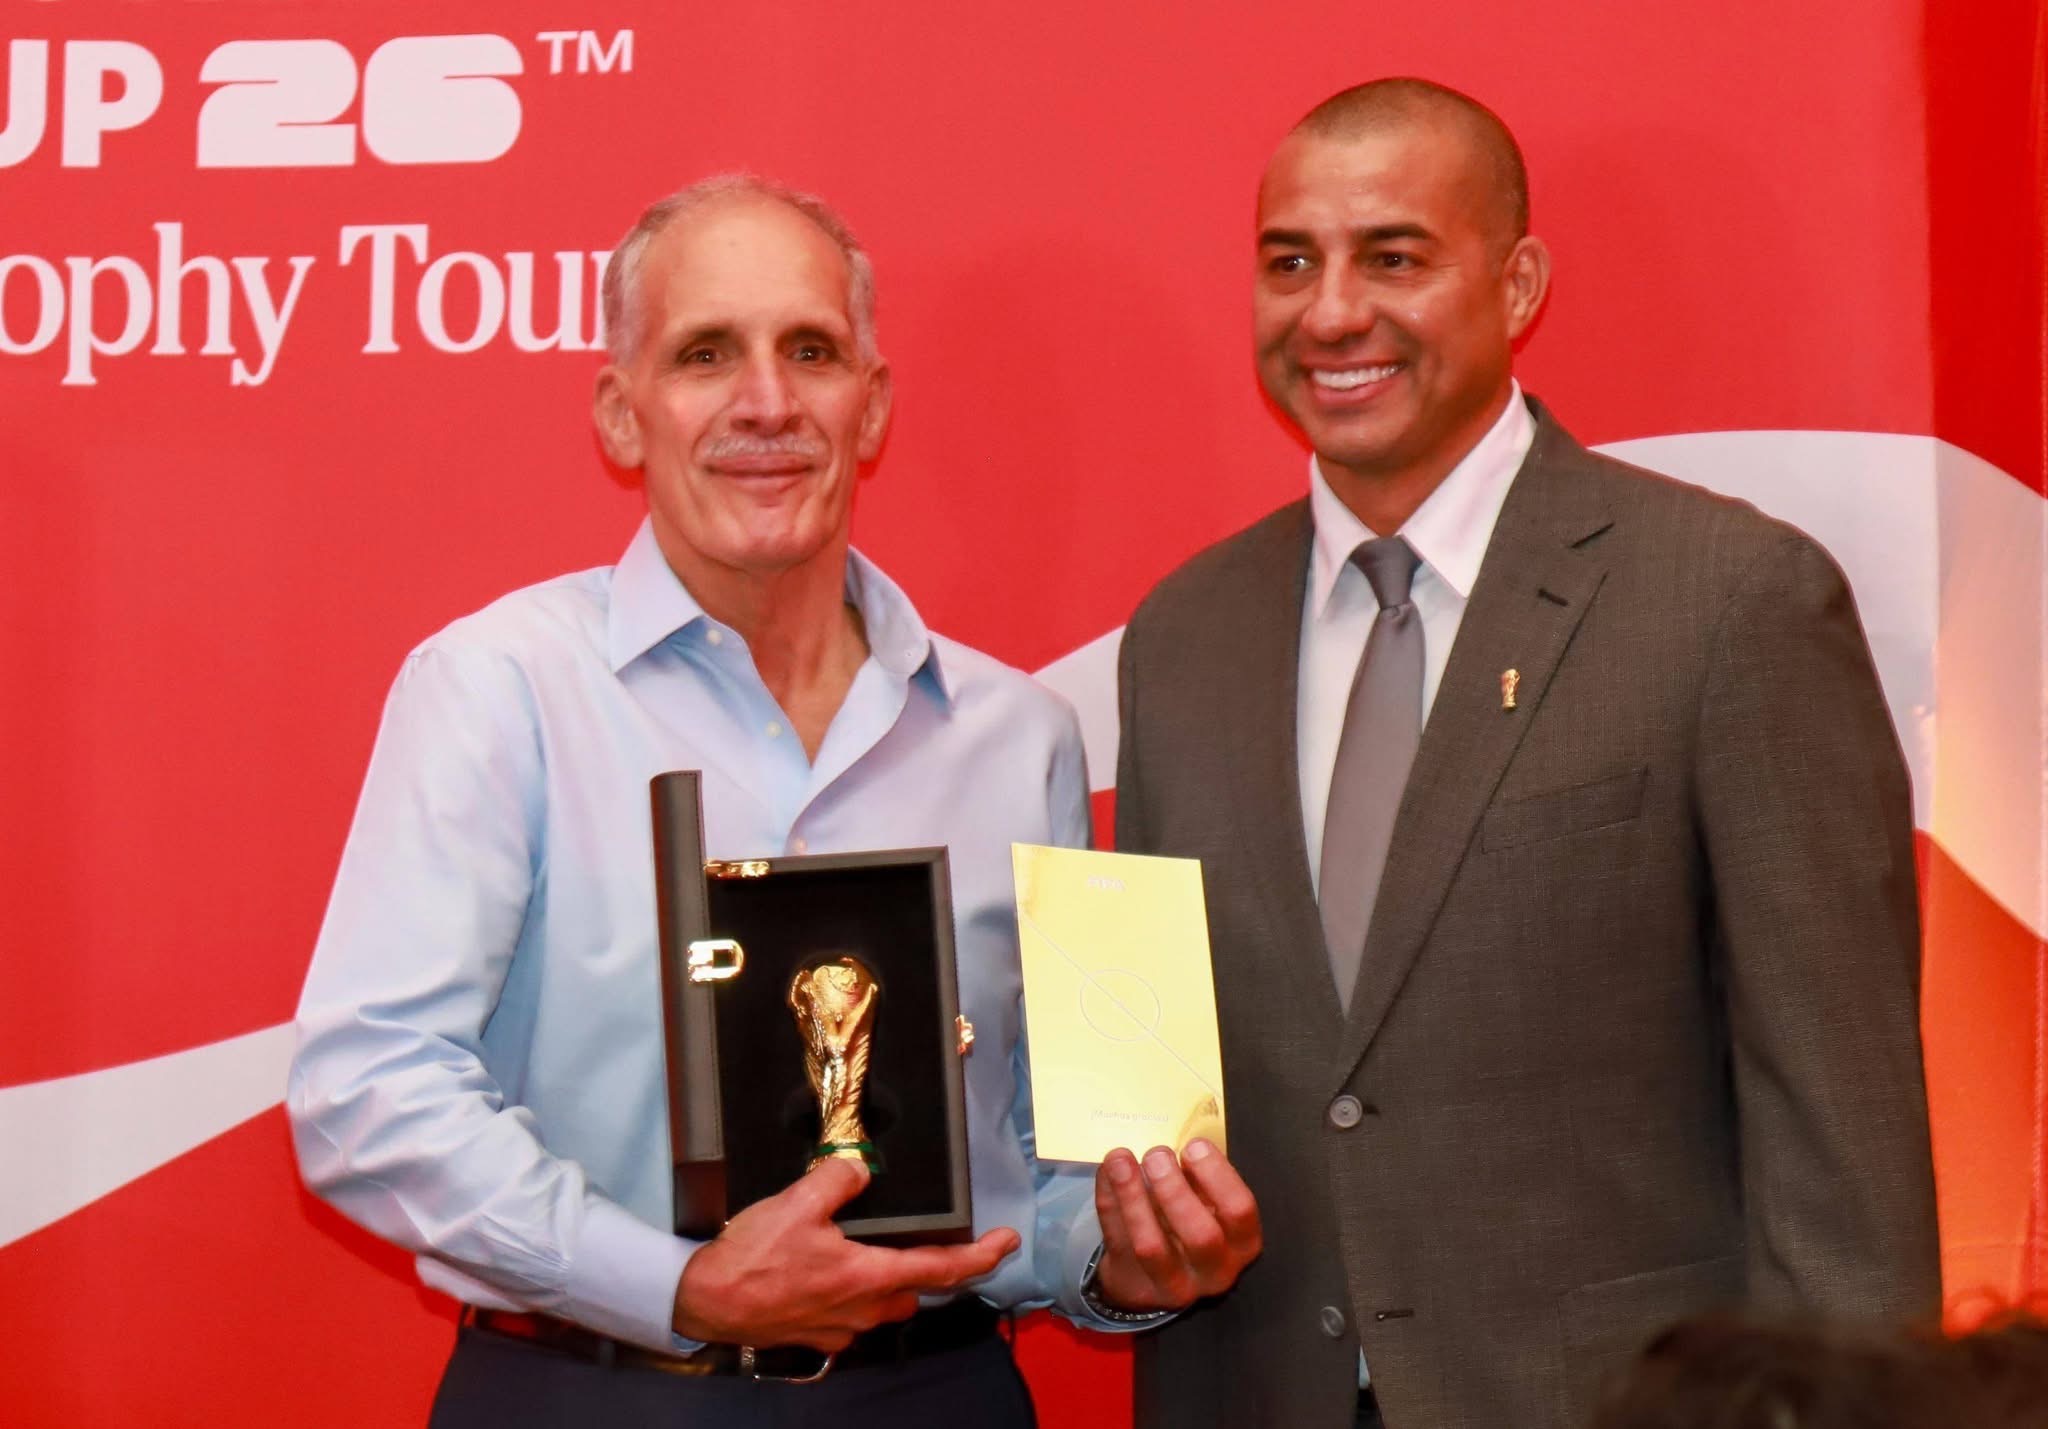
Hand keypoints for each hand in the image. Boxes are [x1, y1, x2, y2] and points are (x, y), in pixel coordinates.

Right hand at [673, 1156, 1019, 1350]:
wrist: (708, 1303)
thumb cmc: (751, 1259)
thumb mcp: (797, 1203)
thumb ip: (837, 1178)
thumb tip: (860, 1167)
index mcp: (868, 1277)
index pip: (942, 1269)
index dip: (981, 1256)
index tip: (1006, 1243)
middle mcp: (863, 1310)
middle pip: (915, 1289)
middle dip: (929, 1267)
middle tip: (933, 1239)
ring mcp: (841, 1328)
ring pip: (885, 1304)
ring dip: (890, 1280)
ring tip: (875, 1249)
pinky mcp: (819, 1335)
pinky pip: (853, 1313)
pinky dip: (856, 1291)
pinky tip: (833, 1270)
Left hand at [1091, 1138, 1260, 1311]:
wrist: (1155, 1274)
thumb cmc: (1189, 1222)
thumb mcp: (1208, 1204)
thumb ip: (1200, 1179)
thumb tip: (1178, 1140)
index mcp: (1241, 1242)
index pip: (1240, 1211)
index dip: (1217, 1176)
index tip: (1193, 1146)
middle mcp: (1215, 1270)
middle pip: (1200, 1236)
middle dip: (1175, 1191)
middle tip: (1155, 1155)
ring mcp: (1174, 1285)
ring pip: (1151, 1246)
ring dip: (1133, 1197)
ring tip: (1120, 1160)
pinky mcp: (1134, 1284)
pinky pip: (1117, 1241)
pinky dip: (1109, 1202)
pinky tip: (1107, 1173)